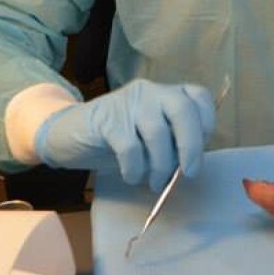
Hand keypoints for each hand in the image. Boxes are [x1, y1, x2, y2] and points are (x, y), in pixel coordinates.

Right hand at [34, 80, 215, 190]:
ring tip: (156, 183)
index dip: (206, 122)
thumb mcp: (151, 138)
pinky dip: (135, 168)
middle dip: (191, 145)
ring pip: (157, 133)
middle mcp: (151, 91)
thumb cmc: (118, 139)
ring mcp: (128, 102)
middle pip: (183, 110)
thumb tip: (192, 164)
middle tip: (190, 172)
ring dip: (161, 165)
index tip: (202, 147)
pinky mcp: (106, 119)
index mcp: (167, 93)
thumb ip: (172, 142)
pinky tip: (132, 176)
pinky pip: (130, 147)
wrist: (67, 135)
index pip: (198, 96)